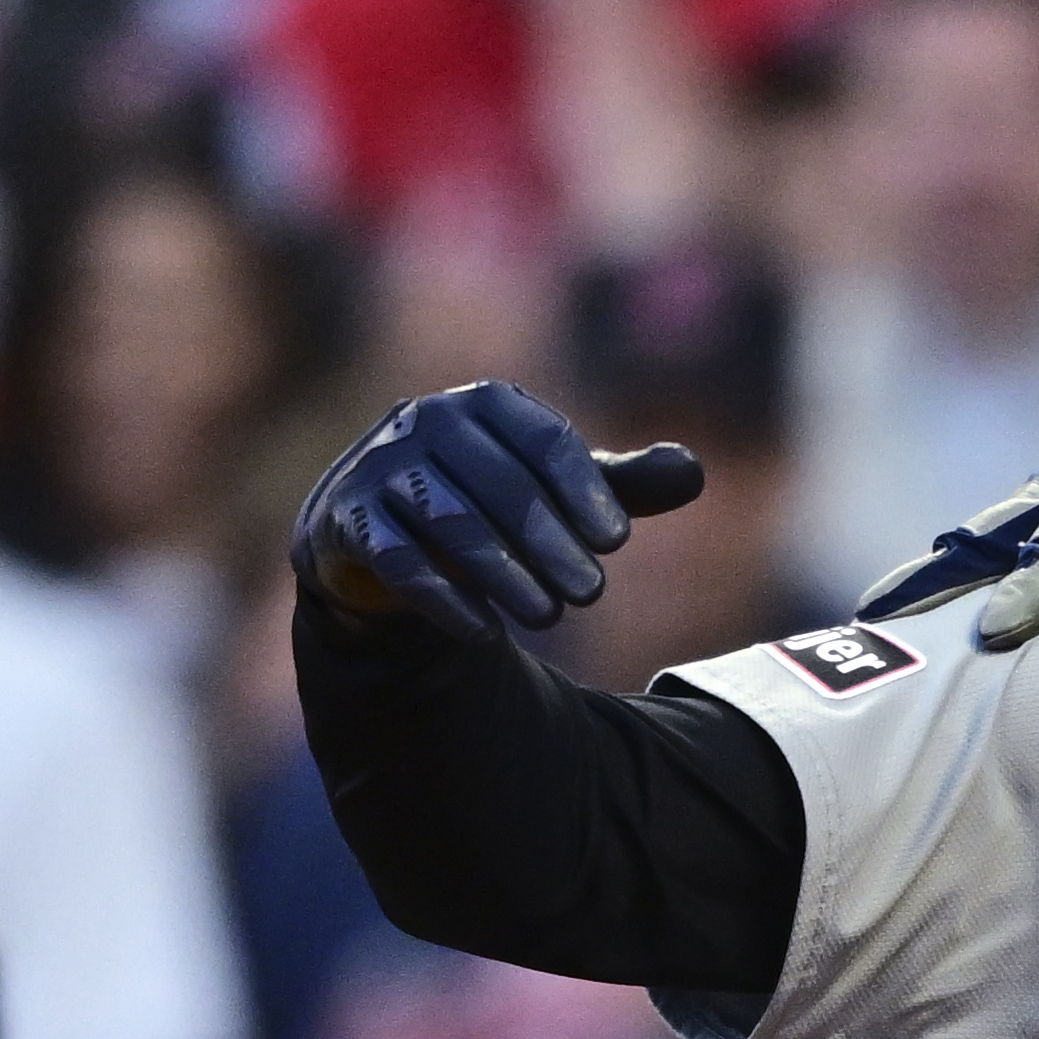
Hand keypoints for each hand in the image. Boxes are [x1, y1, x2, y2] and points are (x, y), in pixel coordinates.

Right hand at [294, 378, 707, 644]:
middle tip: (591, 594)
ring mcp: (379, 466)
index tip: (617, 544)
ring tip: (550, 616)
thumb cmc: (492, 503)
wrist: (383, 533)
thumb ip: (623, 484)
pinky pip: (397, 558)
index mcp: (488, 403)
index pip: (544, 440)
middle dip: (550, 544)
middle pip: (501, 484)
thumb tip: (692, 470)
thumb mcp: (561, 492)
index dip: (585, 491)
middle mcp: (427, 421)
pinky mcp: (345, 518)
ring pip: (450, 521)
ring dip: (504, 573)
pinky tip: (486, 635)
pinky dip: (444, 598)